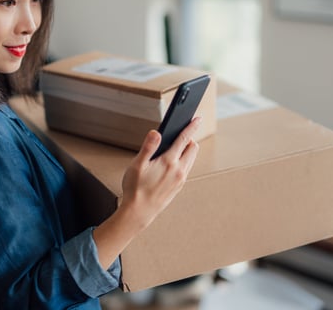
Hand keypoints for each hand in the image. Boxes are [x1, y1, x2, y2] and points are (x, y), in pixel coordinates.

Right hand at [92, 117, 200, 268]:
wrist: (138, 212)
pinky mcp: (179, 187)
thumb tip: (156, 132)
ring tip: (175, 148)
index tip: (197, 118)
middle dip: (189, 139)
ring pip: (191, 159)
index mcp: (169, 161)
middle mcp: (179, 170)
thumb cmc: (135, 189)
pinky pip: (186, 169)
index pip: (184, 138)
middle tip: (179, 134)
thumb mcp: (137, 165)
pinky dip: (183, 161)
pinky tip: (172, 163)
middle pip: (192, 148)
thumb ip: (148, 147)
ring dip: (187, 151)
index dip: (191, 126)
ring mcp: (181, 179)